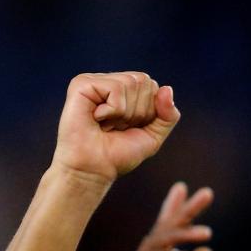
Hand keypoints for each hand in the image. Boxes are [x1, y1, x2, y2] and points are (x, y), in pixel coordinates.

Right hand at [50, 72, 178, 186]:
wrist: (92, 170)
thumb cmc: (116, 155)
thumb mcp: (152, 136)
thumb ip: (168, 114)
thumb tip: (166, 88)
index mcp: (121, 90)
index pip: (151, 85)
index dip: (147, 111)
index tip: (126, 128)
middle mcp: (106, 81)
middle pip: (143, 80)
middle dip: (136, 111)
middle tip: (115, 127)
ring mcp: (93, 81)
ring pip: (130, 83)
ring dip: (123, 113)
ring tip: (105, 124)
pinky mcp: (81, 84)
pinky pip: (115, 88)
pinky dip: (113, 110)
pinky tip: (96, 118)